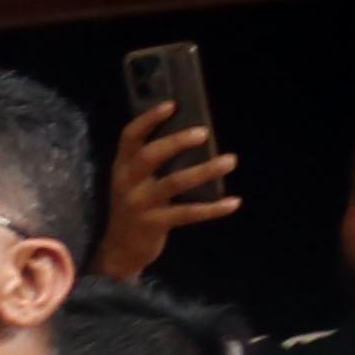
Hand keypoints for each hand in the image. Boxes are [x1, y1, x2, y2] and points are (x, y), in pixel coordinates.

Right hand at [94, 99, 239, 284]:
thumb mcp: (134, 181)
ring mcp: (140, 204)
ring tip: (230, 160)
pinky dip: (213, 209)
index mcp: (122, 167)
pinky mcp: (155, 224)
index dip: (148, 119)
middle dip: (177, 142)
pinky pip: (188, 213)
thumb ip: (151, 162)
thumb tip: (191, 137)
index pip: (129, 136)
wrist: (120, 250)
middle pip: (150, 156)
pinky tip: (233, 202)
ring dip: (205, 171)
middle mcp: (128, 183)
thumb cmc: (135, 207)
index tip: (172, 104)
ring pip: (174, 183)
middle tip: (204, 132)